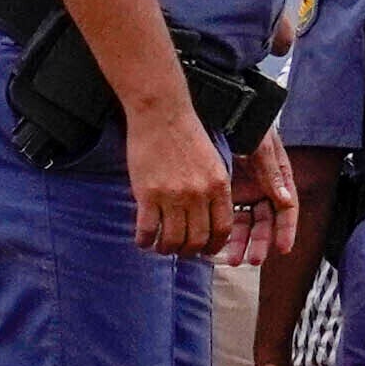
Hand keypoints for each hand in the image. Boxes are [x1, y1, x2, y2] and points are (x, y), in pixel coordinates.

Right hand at [123, 106, 233, 261]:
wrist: (161, 114)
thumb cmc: (186, 134)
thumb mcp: (213, 161)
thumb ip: (214, 188)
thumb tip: (209, 216)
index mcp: (219, 186)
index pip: (222, 229)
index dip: (214, 246)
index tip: (205, 250)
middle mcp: (199, 195)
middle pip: (197, 240)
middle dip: (188, 251)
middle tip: (180, 249)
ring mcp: (173, 196)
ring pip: (172, 240)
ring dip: (166, 249)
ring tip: (160, 246)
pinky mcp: (148, 195)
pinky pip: (147, 231)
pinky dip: (144, 241)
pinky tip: (142, 240)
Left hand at [222, 137, 299, 275]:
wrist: (220, 113)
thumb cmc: (246, 126)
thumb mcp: (261, 148)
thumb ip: (271, 174)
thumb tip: (285, 201)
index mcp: (279, 178)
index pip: (287, 209)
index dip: (286, 229)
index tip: (283, 248)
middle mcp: (264, 189)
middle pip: (265, 222)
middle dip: (260, 242)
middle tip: (252, 260)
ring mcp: (244, 192)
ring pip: (245, 224)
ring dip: (241, 242)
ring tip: (232, 260)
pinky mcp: (224, 193)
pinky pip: (226, 216)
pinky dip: (223, 231)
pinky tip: (216, 244)